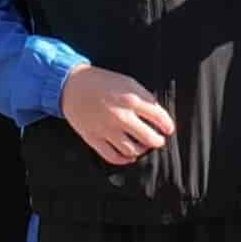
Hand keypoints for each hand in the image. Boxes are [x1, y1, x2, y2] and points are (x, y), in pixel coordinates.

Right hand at [60, 69, 176, 164]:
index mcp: (131, 99)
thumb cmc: (101, 82)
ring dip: (141, 150)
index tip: (168, 129)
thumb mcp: (127, 82)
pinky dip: (124, 159)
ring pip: (132, 150)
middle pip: (149, 138)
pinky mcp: (94, 138)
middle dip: (157, 141)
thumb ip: (143, 97)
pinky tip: (129, 156)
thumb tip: (157, 114)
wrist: (72, 86)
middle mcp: (121, 116)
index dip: (167, 125)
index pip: (158, 117)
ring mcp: (107, 129)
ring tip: (143, 146)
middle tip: (158, 140)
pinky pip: (112, 156)